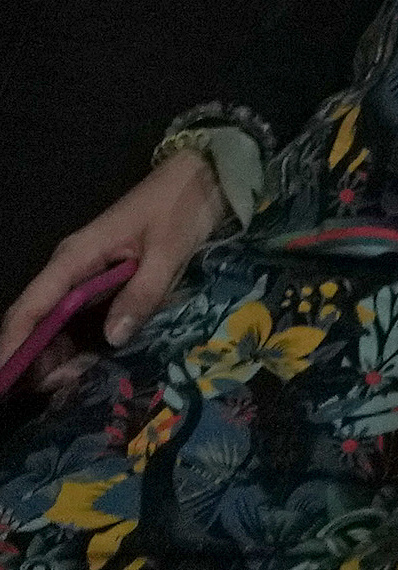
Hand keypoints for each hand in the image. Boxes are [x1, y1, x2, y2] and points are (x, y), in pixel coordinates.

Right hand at [10, 148, 227, 388]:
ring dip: (60, 354)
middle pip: (39, 320)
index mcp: (75, 257)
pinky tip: (92, 364)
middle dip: (38, 358)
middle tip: (56, 393)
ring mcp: (89, 274)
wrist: (205, 176)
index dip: (12, 344)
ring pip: (60, 322)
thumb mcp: (168, 250)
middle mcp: (72, 268)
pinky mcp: (110, 280)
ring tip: (72, 386)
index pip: (30, 307)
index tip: (3, 377)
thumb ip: (143, 293)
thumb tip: (112, 337)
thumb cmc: (182, 206)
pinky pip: (85, 317)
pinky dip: (83, 341)